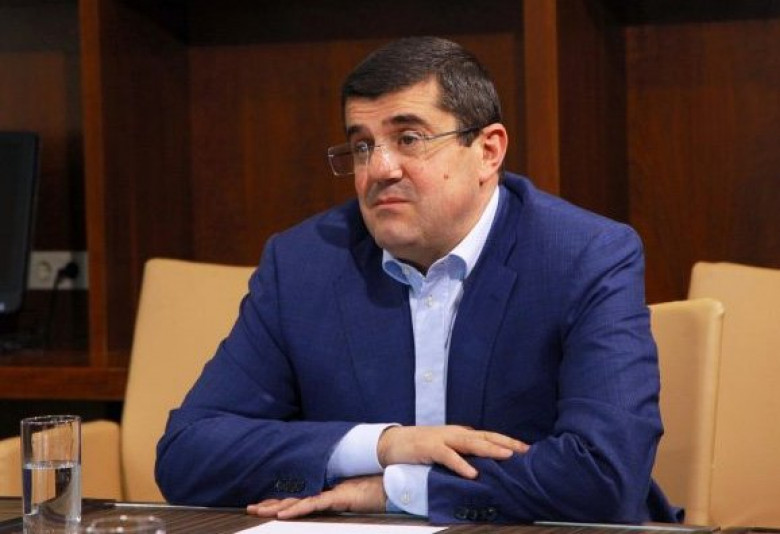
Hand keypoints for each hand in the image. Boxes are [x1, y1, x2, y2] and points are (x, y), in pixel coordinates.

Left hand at [246, 475, 385, 519]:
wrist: (394, 483)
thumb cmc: (376, 491)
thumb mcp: (351, 498)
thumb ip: (337, 498)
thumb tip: (327, 499)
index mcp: (326, 491)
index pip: (297, 498)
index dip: (279, 502)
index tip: (261, 506)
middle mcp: (325, 490)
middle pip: (292, 498)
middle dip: (270, 504)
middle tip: (250, 508)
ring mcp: (331, 492)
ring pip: (298, 501)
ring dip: (277, 507)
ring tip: (258, 511)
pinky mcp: (339, 497)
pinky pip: (315, 504)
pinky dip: (298, 509)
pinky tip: (284, 515)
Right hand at [377, 425, 528, 478]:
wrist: (393, 442)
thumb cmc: (421, 447)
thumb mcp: (446, 449)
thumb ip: (463, 454)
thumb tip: (483, 465)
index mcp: (460, 434)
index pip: (488, 435)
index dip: (508, 440)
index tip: (527, 448)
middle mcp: (455, 433)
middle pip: (485, 437)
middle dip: (506, 443)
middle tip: (525, 451)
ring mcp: (442, 439)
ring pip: (470, 443)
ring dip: (490, 449)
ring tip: (507, 457)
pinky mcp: (429, 448)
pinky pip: (448, 456)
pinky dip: (461, 464)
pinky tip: (472, 473)